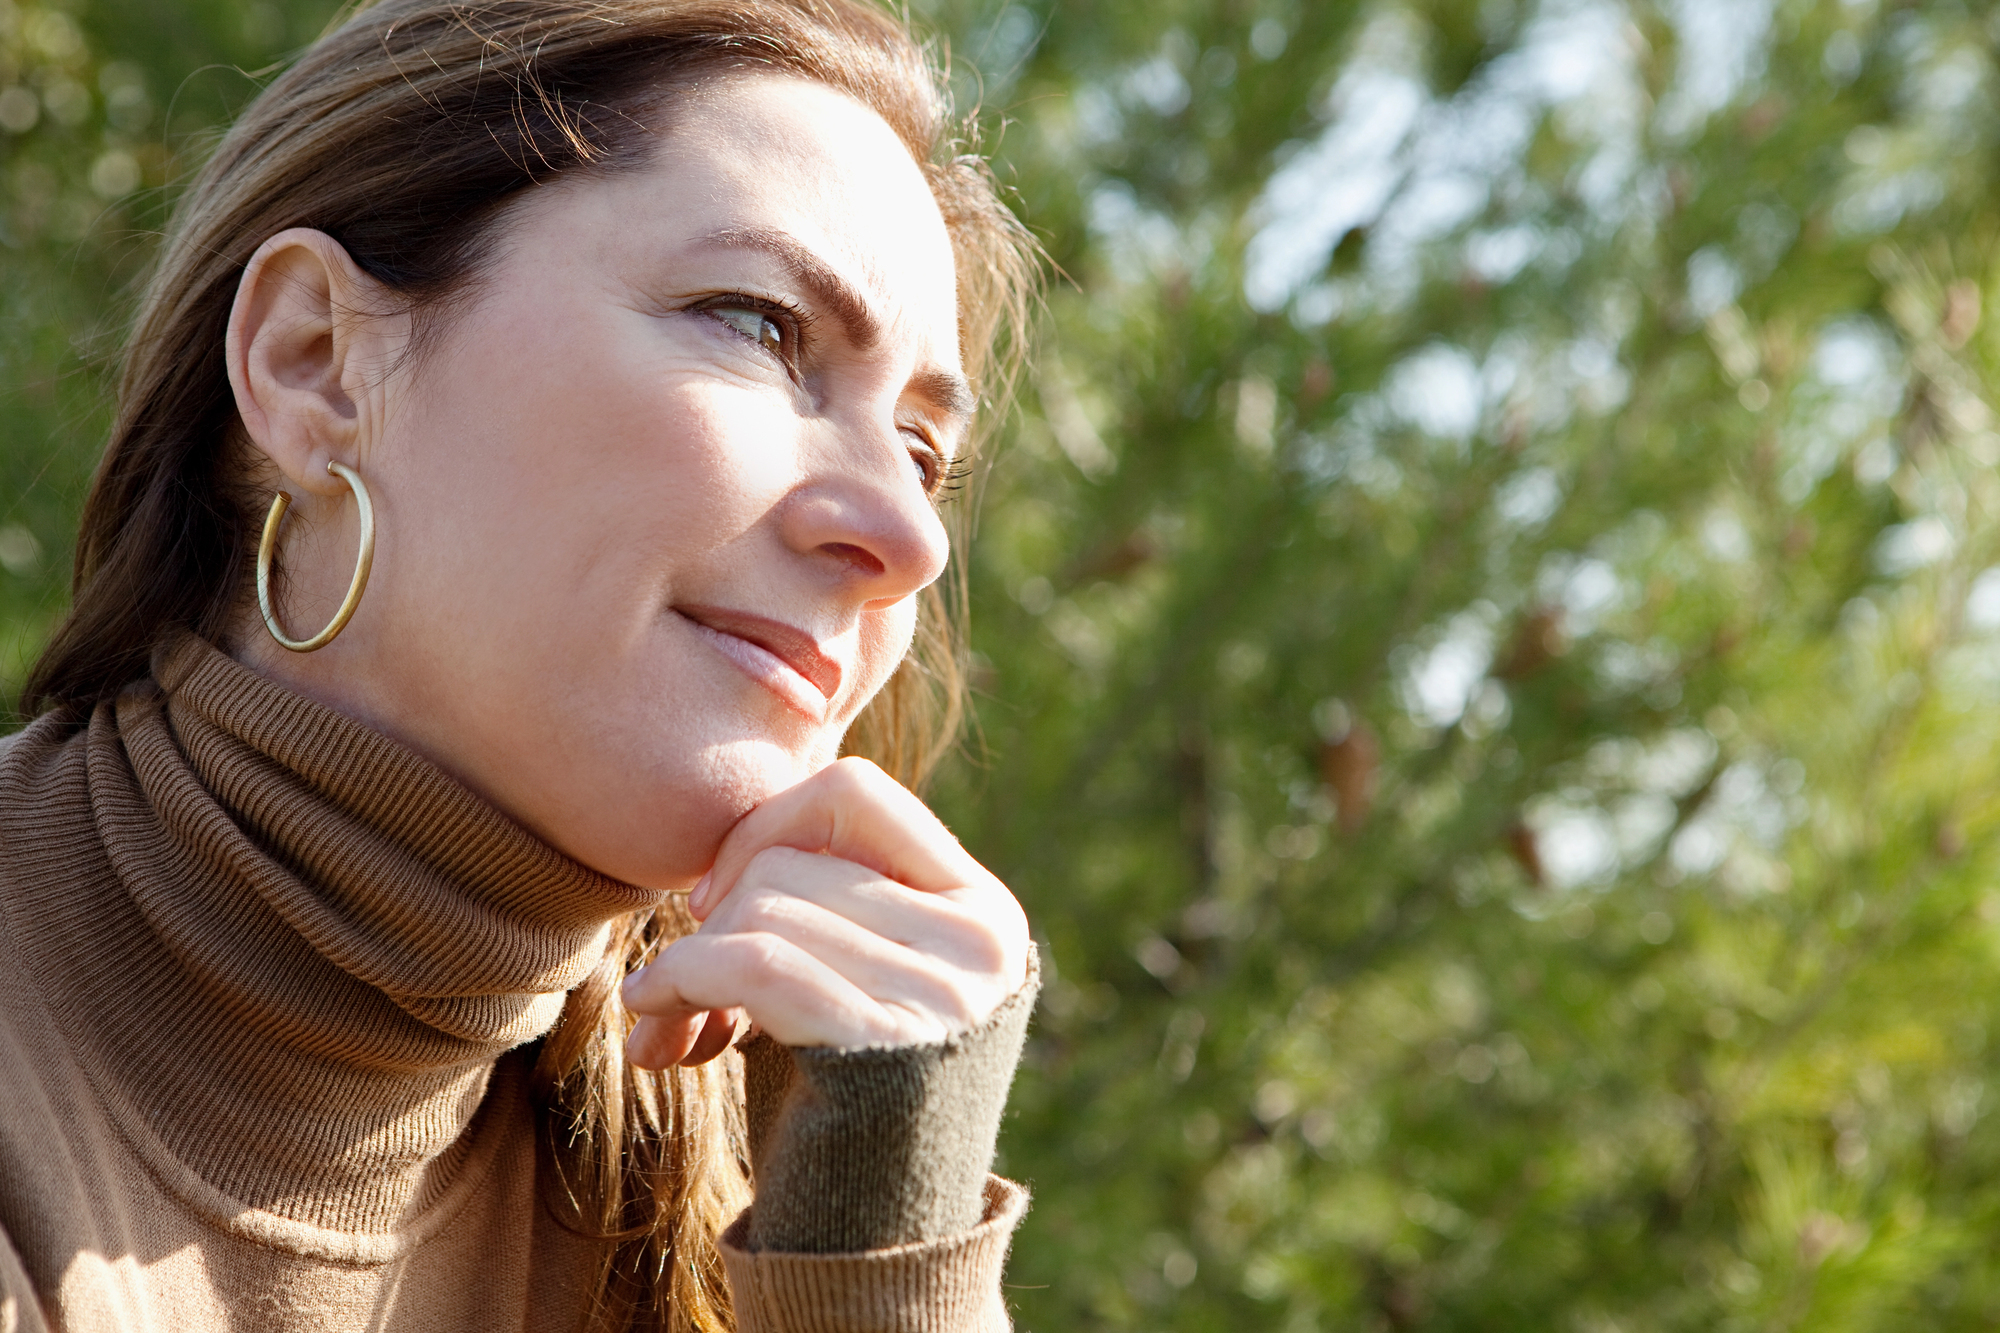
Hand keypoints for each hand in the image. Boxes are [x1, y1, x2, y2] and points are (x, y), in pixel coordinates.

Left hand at [620, 757, 1029, 1068]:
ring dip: (690, 961)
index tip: (720, 898)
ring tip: (680, 1023)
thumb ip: (821, 903)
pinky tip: (653, 1020)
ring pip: (763, 909)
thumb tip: (713, 855)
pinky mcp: (887, 1051)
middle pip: (793, 859)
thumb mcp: (852, 979)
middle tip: (689, 984)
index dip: (768, 827)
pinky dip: (681, 979)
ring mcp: (946, 998)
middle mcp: (983, 946)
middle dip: (715, 914)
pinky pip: (754, 963)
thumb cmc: (839, 1105)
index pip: (857, 795)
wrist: (871, 1249)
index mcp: (983, 912)